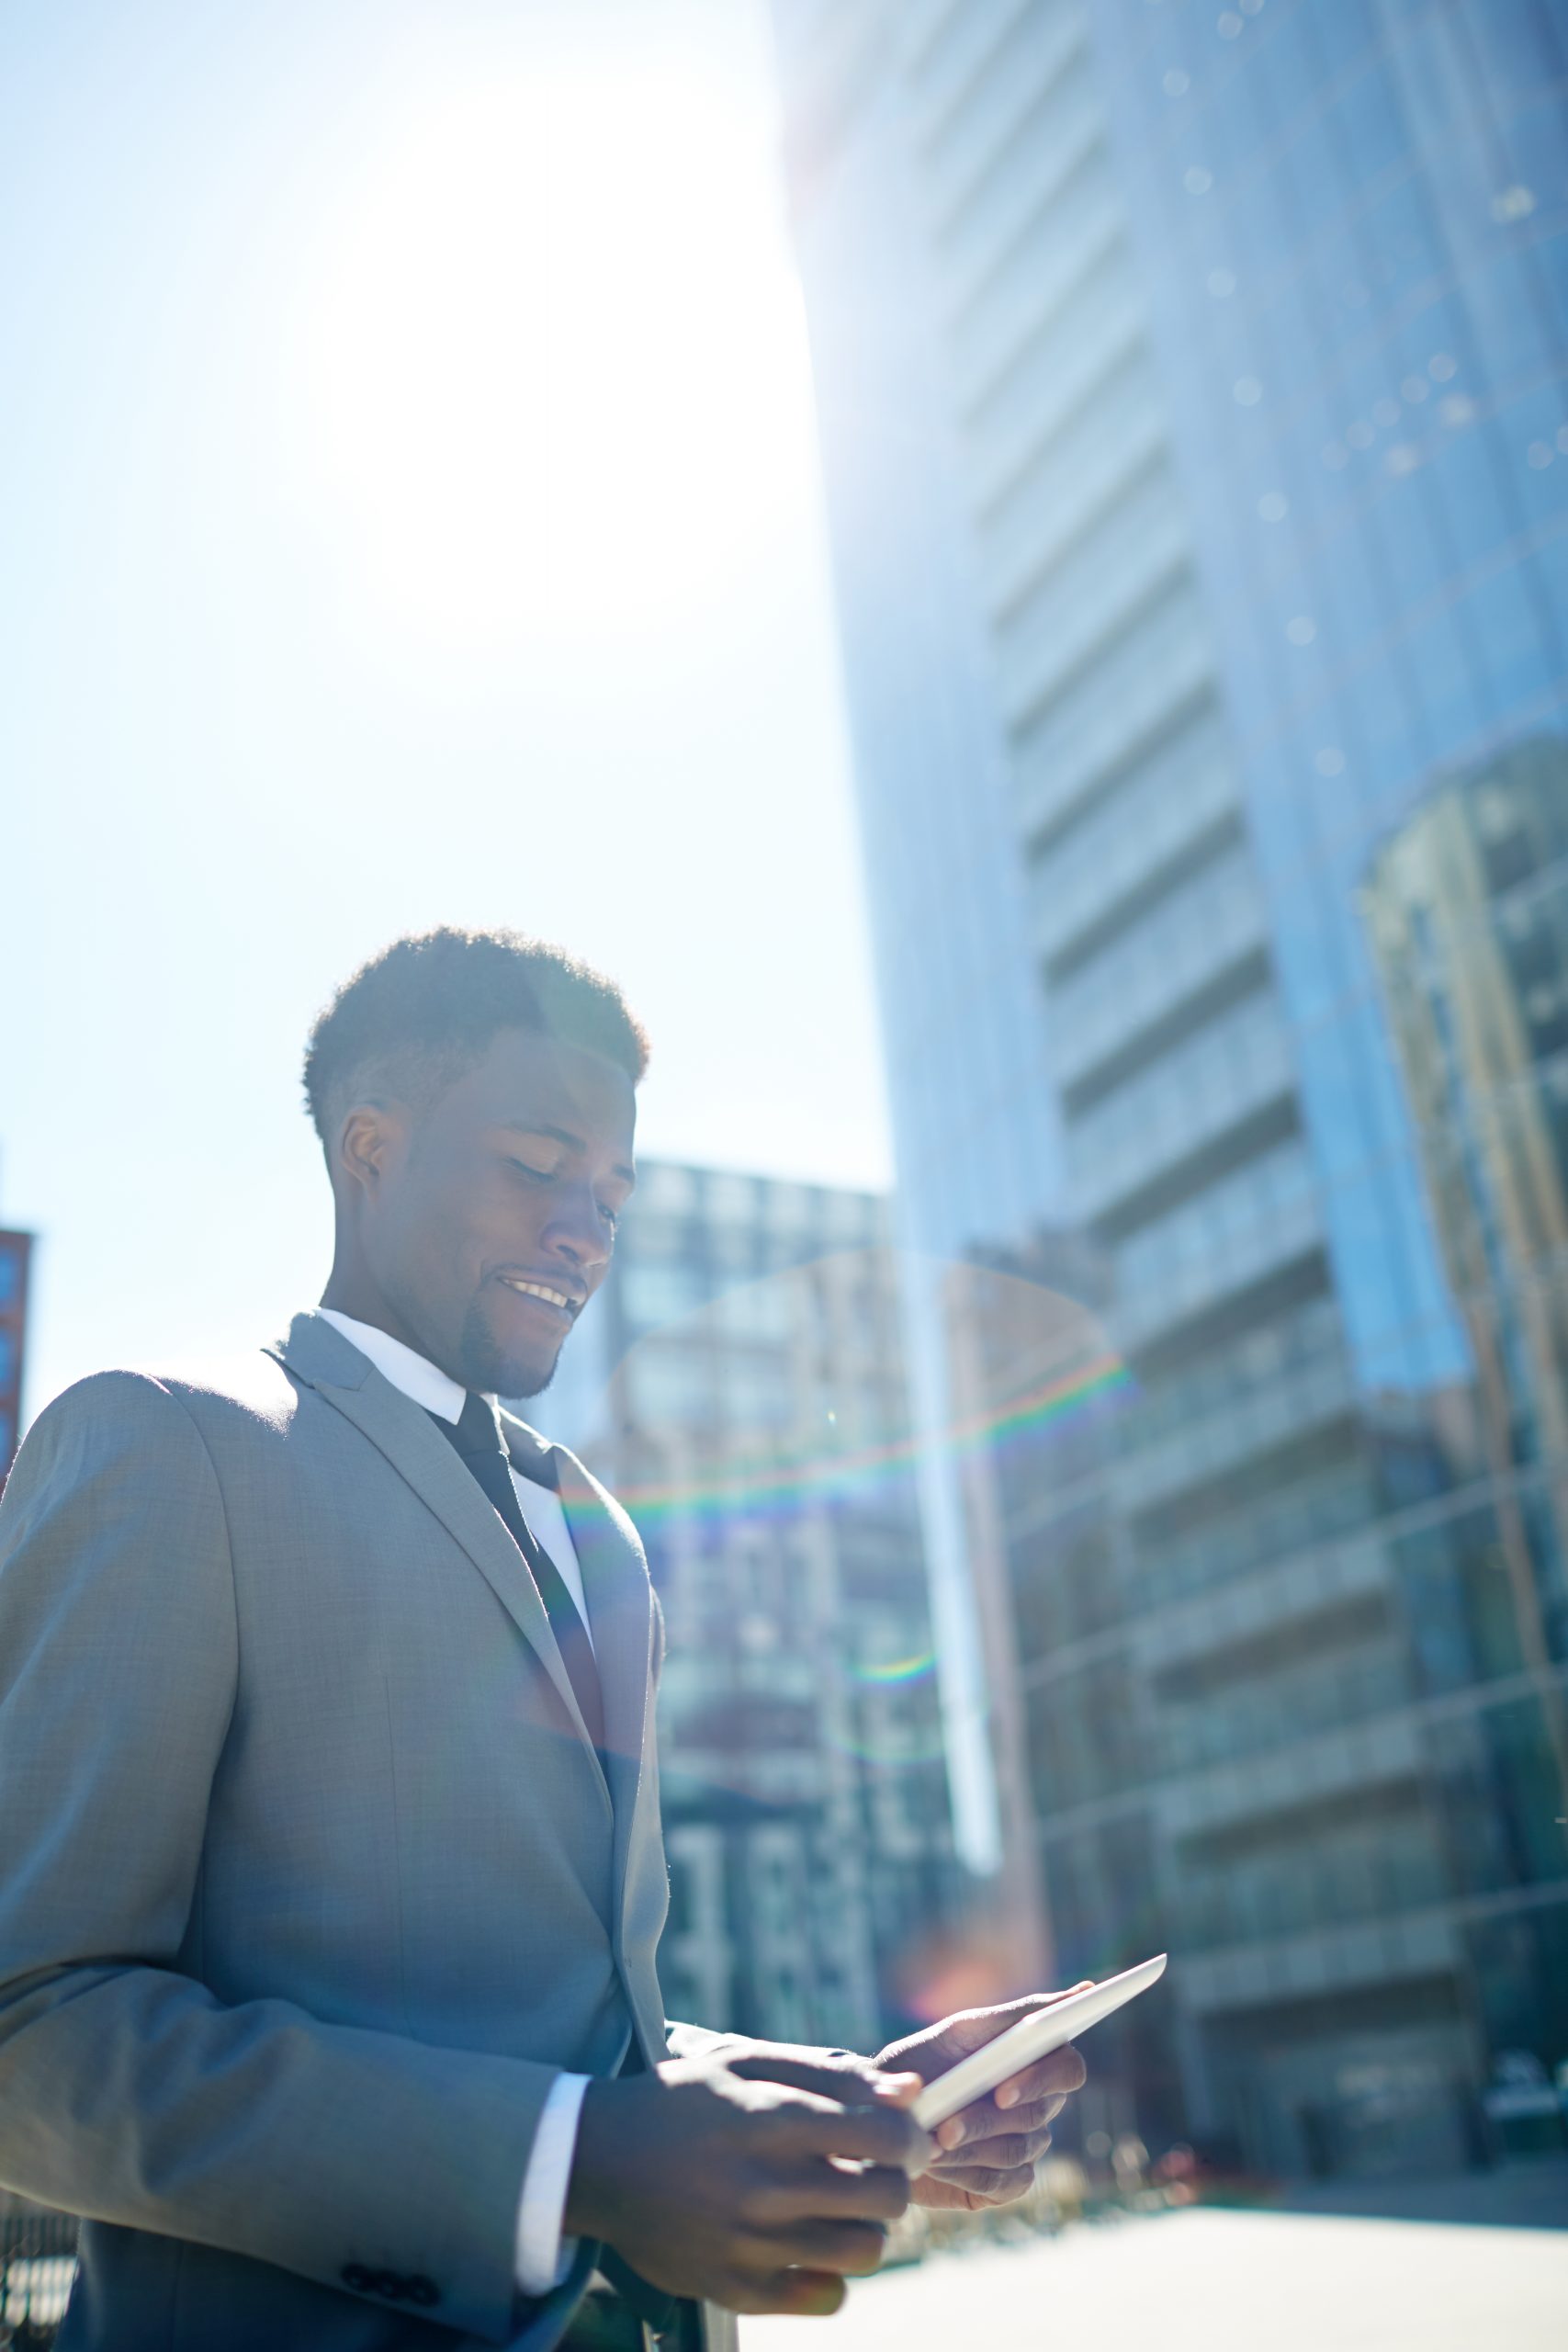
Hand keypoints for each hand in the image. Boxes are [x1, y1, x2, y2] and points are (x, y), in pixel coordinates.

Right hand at [564, 2045, 930, 2315]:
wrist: (598, 2160)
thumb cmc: (682, 2101)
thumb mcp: (744, 2063)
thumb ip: (830, 2071)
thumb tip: (909, 2090)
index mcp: (767, 2118)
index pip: (882, 2136)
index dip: (911, 2135)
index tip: (904, 2135)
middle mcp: (760, 2185)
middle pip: (885, 2199)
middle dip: (896, 2179)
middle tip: (877, 2170)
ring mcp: (747, 2244)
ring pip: (864, 2252)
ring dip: (868, 2226)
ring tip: (843, 2207)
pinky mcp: (732, 2289)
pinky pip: (825, 2299)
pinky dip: (832, 2274)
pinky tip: (810, 2244)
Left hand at [876, 1987, 1090, 2211]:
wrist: (883, 2116)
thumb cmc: (923, 2063)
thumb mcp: (957, 2032)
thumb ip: (1014, 2015)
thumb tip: (1084, 1990)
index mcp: (1033, 2060)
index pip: (1068, 2067)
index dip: (1042, 2079)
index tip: (1002, 2090)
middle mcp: (1038, 2102)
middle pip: (1039, 2113)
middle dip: (986, 2119)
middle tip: (946, 2126)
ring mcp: (1027, 2144)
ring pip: (1018, 2149)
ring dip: (969, 2145)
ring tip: (928, 2141)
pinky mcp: (1009, 2182)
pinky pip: (1005, 2182)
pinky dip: (966, 2172)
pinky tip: (937, 2162)